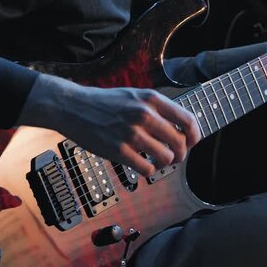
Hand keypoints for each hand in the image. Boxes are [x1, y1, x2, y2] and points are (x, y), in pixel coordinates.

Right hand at [17, 74, 200, 175]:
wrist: (72, 107)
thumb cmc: (105, 103)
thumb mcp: (134, 95)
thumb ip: (156, 109)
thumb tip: (182, 129)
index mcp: (151, 99)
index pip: (187, 120)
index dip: (194, 136)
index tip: (190, 143)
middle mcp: (144, 115)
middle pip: (180, 143)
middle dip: (181, 154)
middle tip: (174, 157)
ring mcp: (131, 133)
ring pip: (166, 158)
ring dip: (165, 164)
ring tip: (157, 161)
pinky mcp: (118, 150)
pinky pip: (147, 168)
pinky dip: (148, 171)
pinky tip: (141, 165)